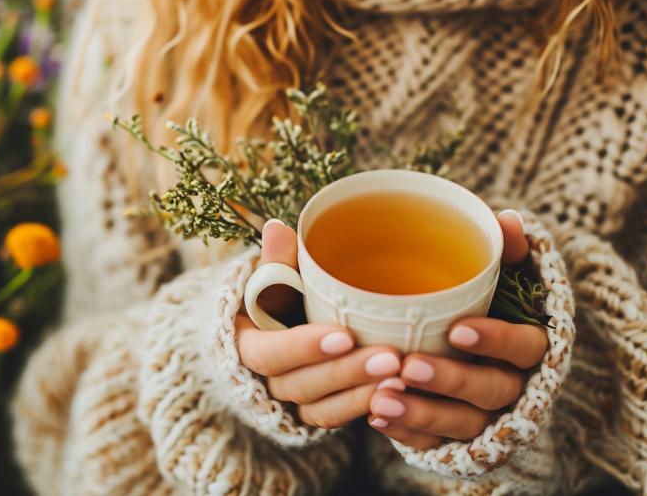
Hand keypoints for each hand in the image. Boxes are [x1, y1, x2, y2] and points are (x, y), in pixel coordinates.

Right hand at [236, 219, 401, 428]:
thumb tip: (277, 228)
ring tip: (400, 376)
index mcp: (246, 345)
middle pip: (302, 384)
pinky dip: (364, 407)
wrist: (273, 332)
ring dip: (361, 393)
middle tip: (390, 357)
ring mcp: (290, 403)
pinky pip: (336, 419)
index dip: (304, 348)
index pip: (269, 354)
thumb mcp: (273, 277)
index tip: (344, 335)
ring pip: (322, 407)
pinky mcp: (315, 413)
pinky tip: (396, 394)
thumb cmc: (277, 298)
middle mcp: (265, 381)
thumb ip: (277, 259)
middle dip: (347, 372)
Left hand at [367, 209, 548, 448]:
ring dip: (421, 413)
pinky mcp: (458, 438)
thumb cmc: (486, 304)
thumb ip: (503, 251)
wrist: (477, 354)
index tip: (459, 328)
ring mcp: (486, 417)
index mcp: (528, 346)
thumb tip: (506, 220)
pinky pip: (436, 443)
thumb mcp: (500, 276)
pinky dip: (407, 433)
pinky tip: (376, 417)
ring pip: (462, 423)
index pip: (526, 347)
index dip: (497, 340)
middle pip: (491, 391)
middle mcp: (512, 386)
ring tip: (381, 399)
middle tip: (407, 366)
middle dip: (449, 381)